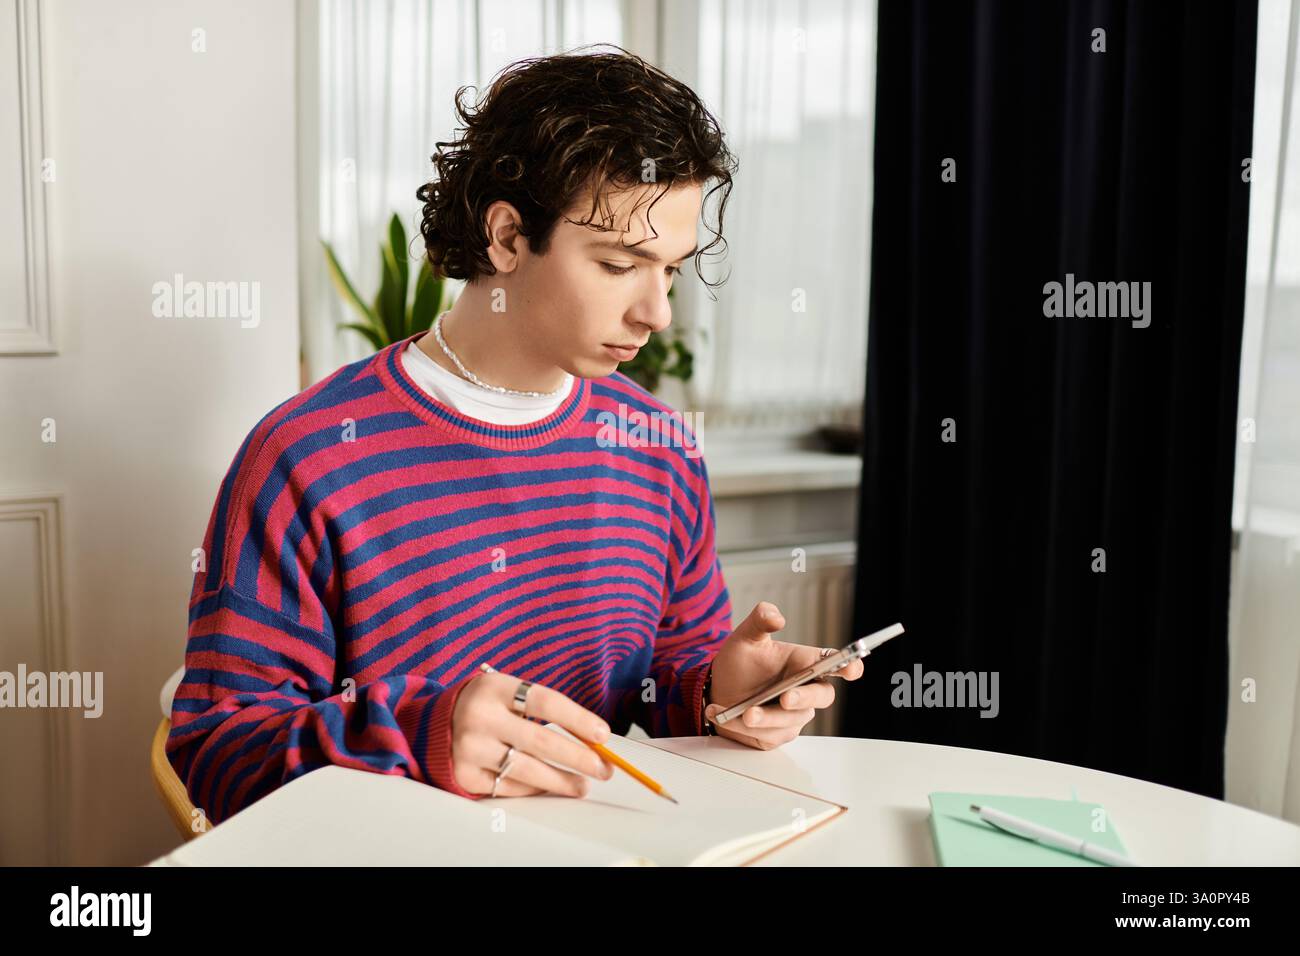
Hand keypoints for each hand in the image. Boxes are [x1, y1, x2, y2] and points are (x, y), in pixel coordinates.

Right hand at [450, 671, 615, 796]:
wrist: (434, 723)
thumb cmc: (487, 705)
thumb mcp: (508, 691)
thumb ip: (544, 709)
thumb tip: (592, 738)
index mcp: (494, 687)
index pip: (545, 702)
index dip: (578, 719)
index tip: (603, 735)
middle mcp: (479, 717)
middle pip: (541, 741)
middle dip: (579, 758)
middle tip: (603, 769)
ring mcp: (469, 748)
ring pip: (528, 770)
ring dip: (562, 781)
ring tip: (583, 784)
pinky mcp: (465, 775)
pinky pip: (509, 788)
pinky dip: (534, 789)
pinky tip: (548, 787)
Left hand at [703, 602, 864, 749]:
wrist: (716, 689)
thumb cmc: (739, 663)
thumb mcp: (745, 637)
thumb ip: (760, 620)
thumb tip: (776, 617)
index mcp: (803, 663)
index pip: (834, 663)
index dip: (849, 666)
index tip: (851, 669)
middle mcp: (804, 690)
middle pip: (821, 696)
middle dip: (803, 698)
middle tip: (784, 698)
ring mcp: (792, 716)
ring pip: (790, 721)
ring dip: (765, 718)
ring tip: (743, 712)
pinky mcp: (776, 735)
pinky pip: (766, 735)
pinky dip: (742, 727)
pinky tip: (722, 713)